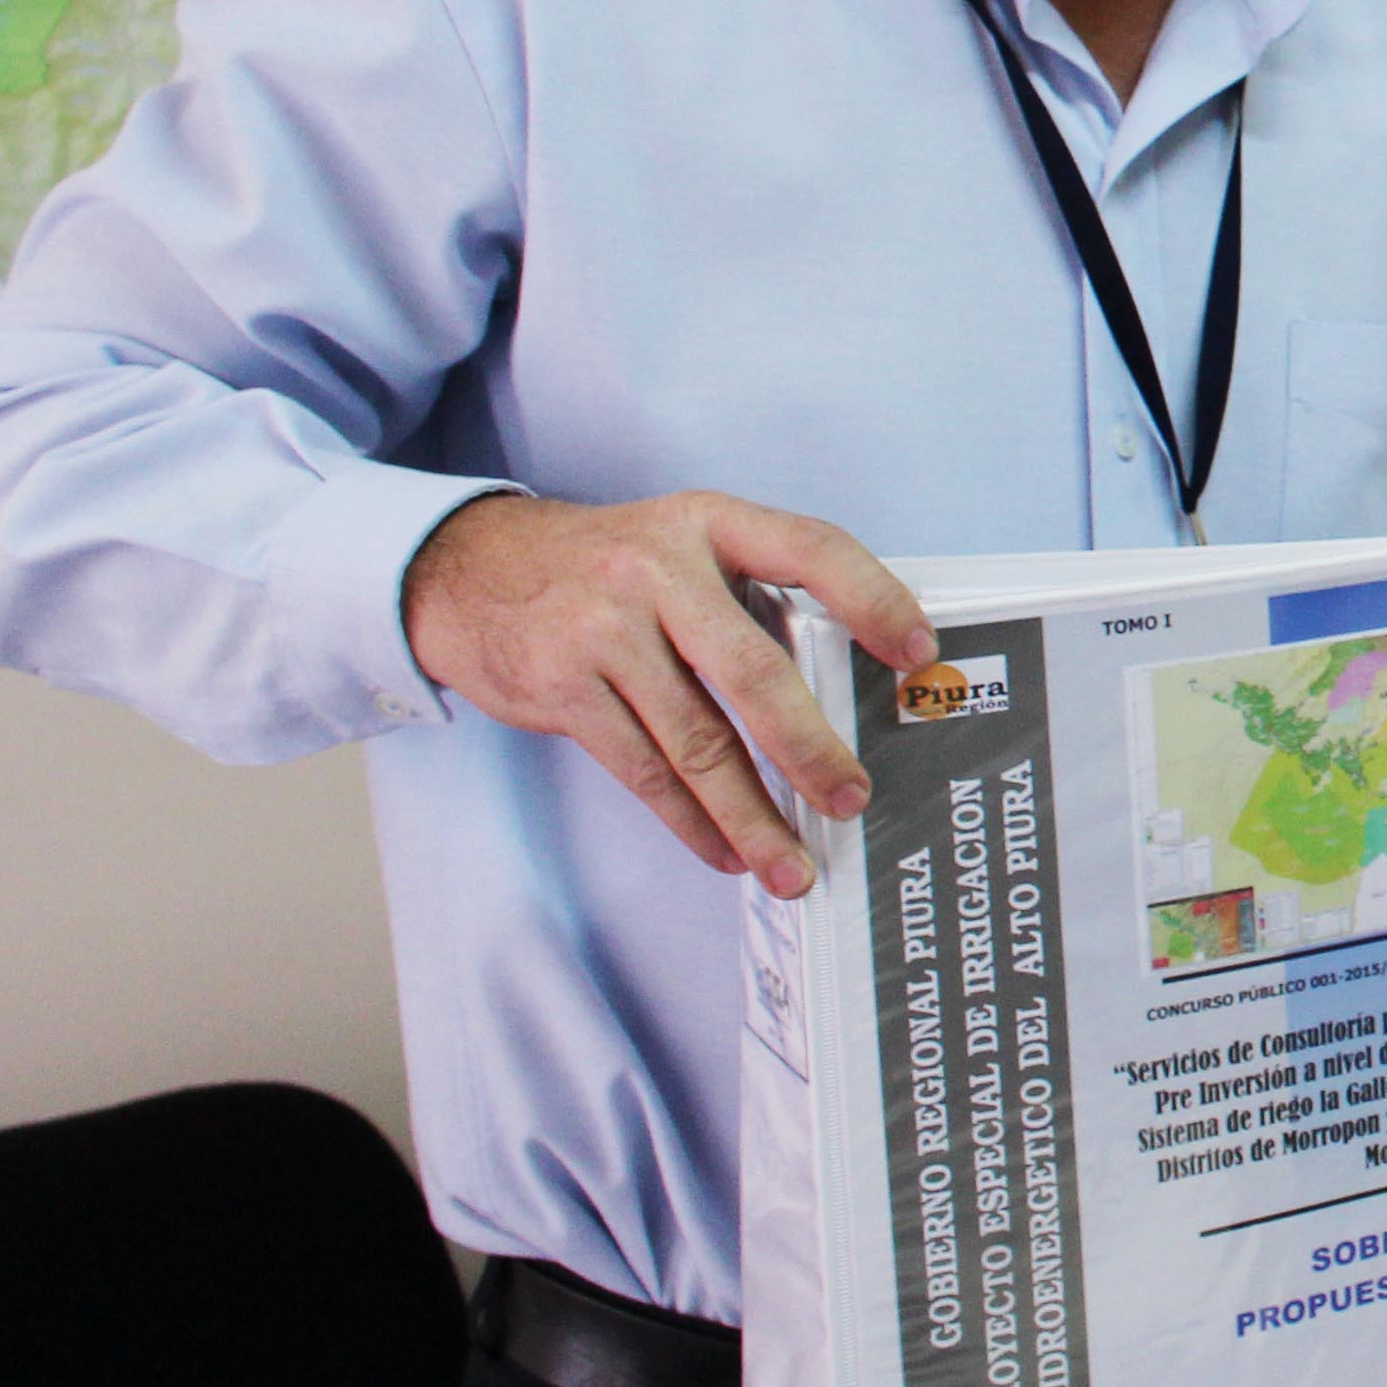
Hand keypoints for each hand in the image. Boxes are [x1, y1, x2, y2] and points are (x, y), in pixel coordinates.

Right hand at [401, 491, 928, 896]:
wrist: (469, 572)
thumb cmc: (606, 567)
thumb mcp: (682, 545)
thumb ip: (749, 593)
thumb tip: (843, 681)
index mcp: (709, 522)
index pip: (812, 549)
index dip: (873, 598)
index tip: (917, 654)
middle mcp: (658, 571)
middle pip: (753, 672)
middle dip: (809, 748)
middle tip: (850, 799)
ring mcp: (605, 631)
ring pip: (696, 743)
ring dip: (750, 815)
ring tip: (791, 864)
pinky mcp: (564, 690)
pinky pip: (644, 771)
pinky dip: (691, 821)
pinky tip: (726, 850)